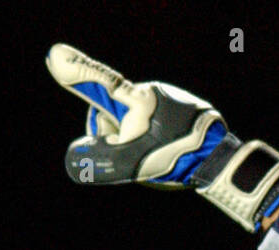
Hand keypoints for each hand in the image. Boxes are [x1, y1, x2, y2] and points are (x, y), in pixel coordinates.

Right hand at [45, 43, 278, 231]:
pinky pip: (160, 124)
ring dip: (142, 140)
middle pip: (117, 116)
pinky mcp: (186, 108)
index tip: (55, 55)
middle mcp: (155, 92)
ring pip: (139, 122)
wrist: (222, 161)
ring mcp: (172, 97)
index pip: (101, 84)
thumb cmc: (176, 159)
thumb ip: (98, 160)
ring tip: (163, 157)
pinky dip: (160, 139)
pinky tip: (174, 152)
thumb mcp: (133, 164)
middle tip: (141, 158)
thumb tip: (73, 160)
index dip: (77, 72)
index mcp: (140, 100)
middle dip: (120, 137)